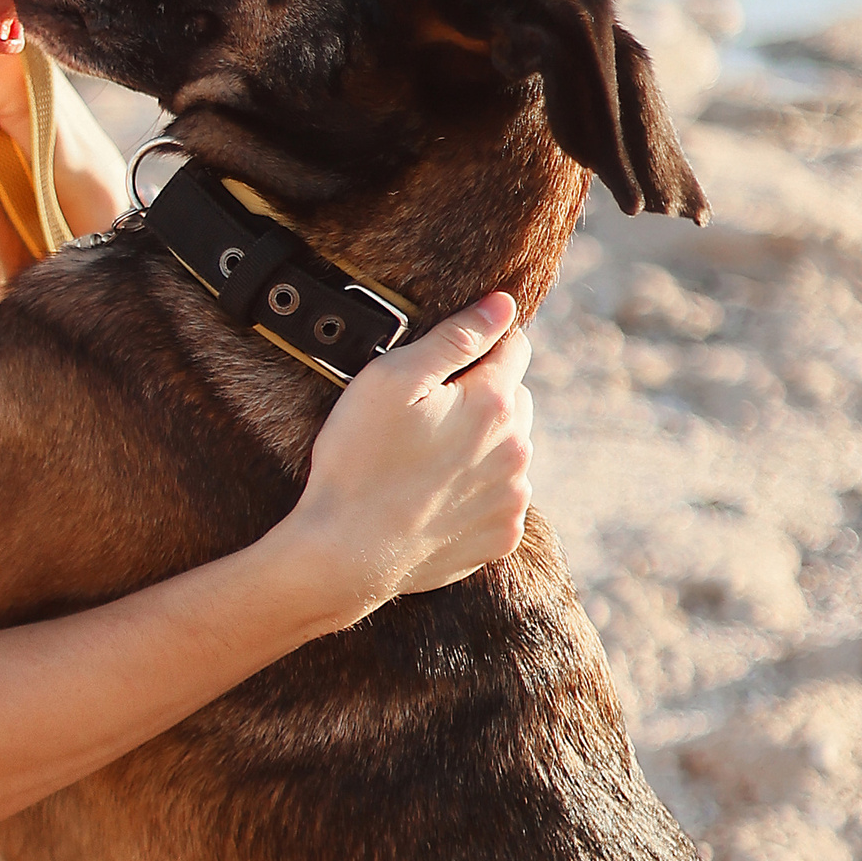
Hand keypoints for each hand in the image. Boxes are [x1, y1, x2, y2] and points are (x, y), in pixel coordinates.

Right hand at [283, 294, 532, 621]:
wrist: (344, 555)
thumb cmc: (358, 462)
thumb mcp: (390, 379)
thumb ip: (454, 337)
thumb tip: (503, 305)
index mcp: (493, 403)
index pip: (515, 346)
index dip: (480, 345)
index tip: (445, 364)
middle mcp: (517, 450)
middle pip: (515, 398)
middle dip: (482, 397)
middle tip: (425, 418)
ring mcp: (513, 497)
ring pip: (510, 449)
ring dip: (482, 446)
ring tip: (425, 462)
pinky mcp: (502, 536)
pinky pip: (502, 498)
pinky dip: (478, 492)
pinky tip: (434, 498)